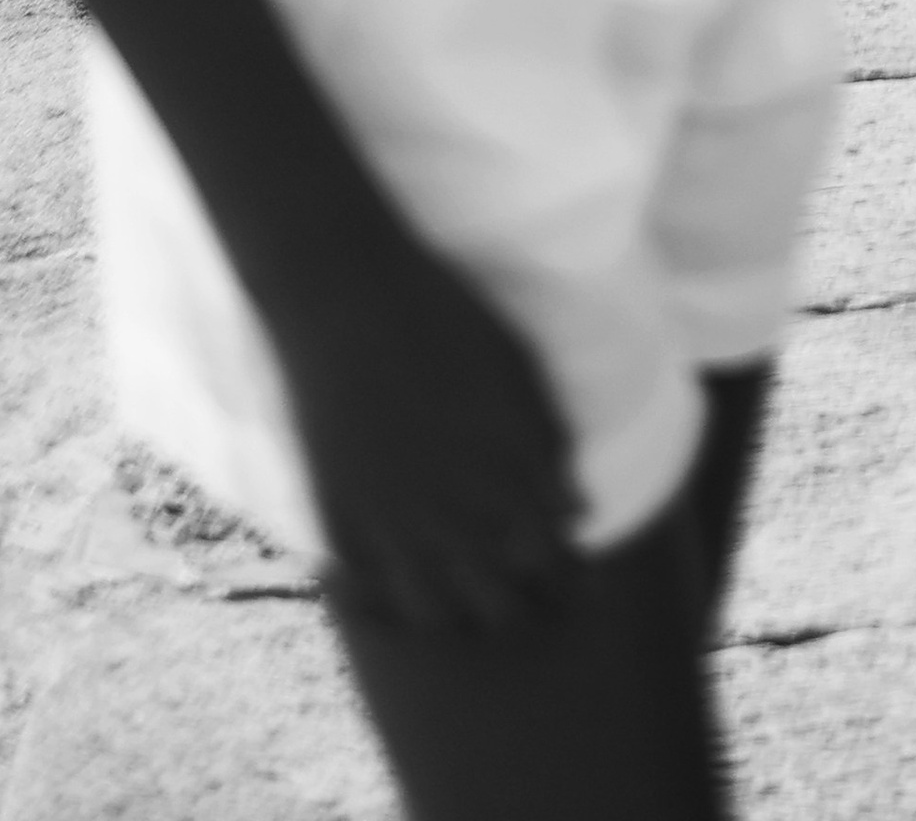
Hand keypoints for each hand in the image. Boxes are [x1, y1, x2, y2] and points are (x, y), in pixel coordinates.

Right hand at [274, 231, 583, 633]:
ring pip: (432, 617)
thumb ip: (548, 444)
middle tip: (519, 591)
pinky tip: (387, 587)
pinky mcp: (339, 524)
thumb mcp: (518, 370)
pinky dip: (380, 602)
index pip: (555, 565)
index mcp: (511, 478)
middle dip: (518, 606)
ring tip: (455, 592)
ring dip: (449, 611)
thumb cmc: (445, 318)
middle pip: (499, 607)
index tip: (575, 583)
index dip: (571, 582)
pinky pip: (366, 597)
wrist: (350, 298)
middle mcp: (457, 517)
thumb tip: (575, 511)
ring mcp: (394, 528)